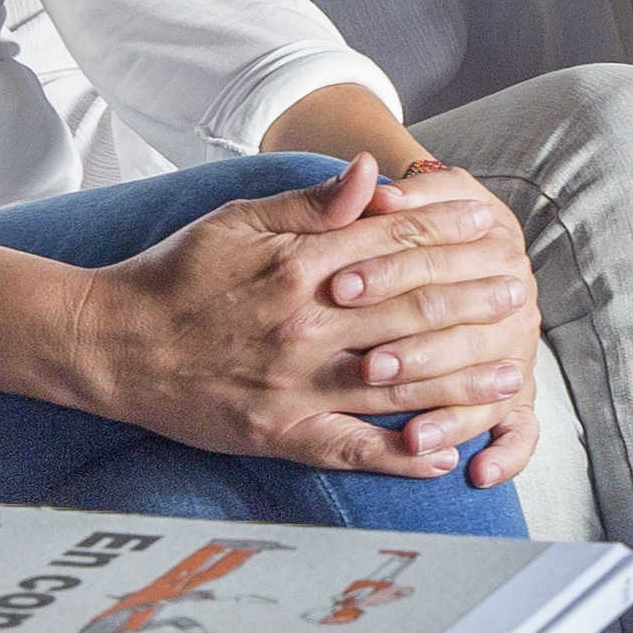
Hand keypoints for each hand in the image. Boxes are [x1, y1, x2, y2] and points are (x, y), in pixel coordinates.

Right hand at [58, 159, 539, 479]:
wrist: (111, 342)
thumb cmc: (177, 274)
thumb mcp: (238, 218)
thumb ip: (311, 202)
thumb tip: (373, 173)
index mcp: (299, 263)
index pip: (395, 243)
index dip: (450, 233)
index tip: (492, 227)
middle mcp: (306, 324)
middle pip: (410, 310)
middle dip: (473, 303)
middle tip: (520, 299)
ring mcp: (294, 384)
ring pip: (396, 385)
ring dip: (460, 383)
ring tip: (509, 379)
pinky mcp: (278, 433)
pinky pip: (350, 449)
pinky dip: (399, 458)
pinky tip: (442, 458)